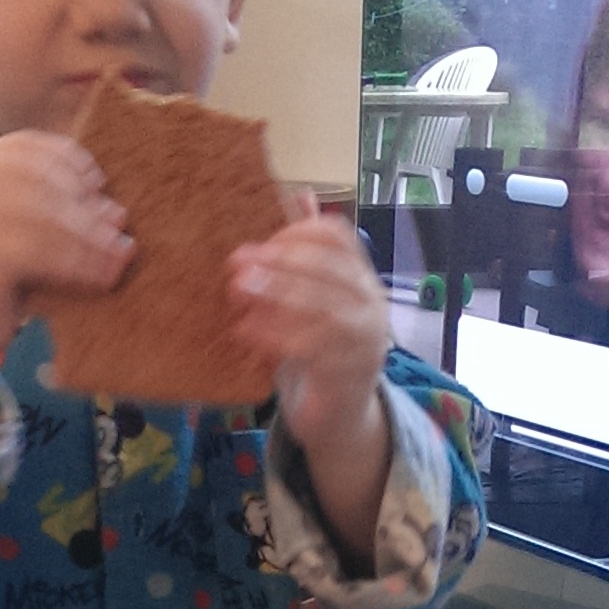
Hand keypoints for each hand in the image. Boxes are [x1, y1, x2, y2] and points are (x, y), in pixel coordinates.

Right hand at [0, 131, 132, 439]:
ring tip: (121, 256)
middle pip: (40, 179)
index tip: (98, 185)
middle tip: (120, 230)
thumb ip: (56, 213)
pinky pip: (38, 250)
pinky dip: (78, 263)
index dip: (68, 160)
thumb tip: (116, 212)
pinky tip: (103, 278)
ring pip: (43, 215)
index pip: (24, 146)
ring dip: (91, 237)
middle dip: (86, 205)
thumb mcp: (23, 236)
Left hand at [226, 189, 390, 452]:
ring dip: (276, 295)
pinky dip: (276, 336)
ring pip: (323, 307)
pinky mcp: (348, 374)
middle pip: (329, 270)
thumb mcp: (315, 298)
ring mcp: (364, 340)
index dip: (298, 233)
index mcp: (361, 278)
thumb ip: (308, 251)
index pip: (340, 238)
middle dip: (281, 262)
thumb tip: (300, 193)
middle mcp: (370, 304)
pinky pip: (313, 349)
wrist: (339, 415)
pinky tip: (246, 331)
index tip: (262, 242)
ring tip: (238, 291)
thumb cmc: (321, 349)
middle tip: (238, 264)